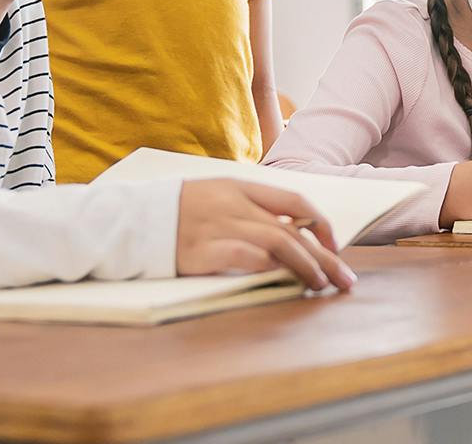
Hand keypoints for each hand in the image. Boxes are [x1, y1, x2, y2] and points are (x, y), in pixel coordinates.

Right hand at [175, 179, 356, 291]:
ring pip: (278, 244)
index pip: (295, 201)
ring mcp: (217, 227)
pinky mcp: (201, 252)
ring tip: (321, 285)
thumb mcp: (215, 196)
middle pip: (293, 230)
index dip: (321, 224)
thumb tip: (292, 230)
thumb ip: (249, 207)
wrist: (125, 220)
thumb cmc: (174, 211)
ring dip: (306, 267)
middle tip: (345, 279)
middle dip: (325, 256)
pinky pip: (245, 258)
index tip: (335, 245)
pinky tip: (285, 280)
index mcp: (239, 186)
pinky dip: (270, 268)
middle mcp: (233, 205)